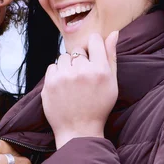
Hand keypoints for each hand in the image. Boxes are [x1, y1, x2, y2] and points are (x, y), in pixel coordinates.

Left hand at [43, 31, 118, 148]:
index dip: (93, 47)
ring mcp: (63, 77)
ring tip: (73, 84)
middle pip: (78, 50)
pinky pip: (52, 67)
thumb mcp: (112, 83)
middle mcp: (81, 71)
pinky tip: (64, 88)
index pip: (94, 39)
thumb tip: (114, 33)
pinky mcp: (49, 84)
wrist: (79, 131)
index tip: (92, 57)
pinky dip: (57, 74)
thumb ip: (111, 56)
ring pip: (64, 57)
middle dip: (80, 60)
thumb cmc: (99, 106)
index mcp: (100, 70)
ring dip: (67, 67)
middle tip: (83, 78)